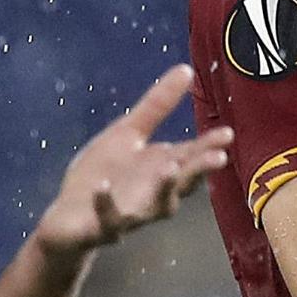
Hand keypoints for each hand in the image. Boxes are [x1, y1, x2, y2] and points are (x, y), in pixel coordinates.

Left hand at [34, 66, 234, 255]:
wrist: (70, 217)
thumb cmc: (106, 174)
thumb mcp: (128, 134)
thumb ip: (157, 106)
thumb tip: (186, 69)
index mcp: (162, 170)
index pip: (190, 157)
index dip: (208, 146)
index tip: (227, 134)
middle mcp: (156, 194)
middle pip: (183, 183)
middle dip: (199, 170)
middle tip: (218, 158)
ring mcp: (132, 213)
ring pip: (156, 206)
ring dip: (164, 187)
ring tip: (170, 167)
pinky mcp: (104, 227)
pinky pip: (107, 217)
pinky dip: (105, 203)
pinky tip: (102, 187)